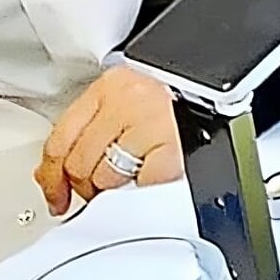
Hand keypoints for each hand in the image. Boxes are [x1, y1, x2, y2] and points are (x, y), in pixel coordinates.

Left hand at [34, 65, 181, 216]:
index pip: (61, 136)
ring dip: (116, 190)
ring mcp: (149, 122)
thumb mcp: (129, 102)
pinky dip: (144, 191)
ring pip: (105, 178)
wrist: (227, 88)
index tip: (54, 194)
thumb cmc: (184, 98)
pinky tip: (151, 181)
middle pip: (79, 162)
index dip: (51, 174)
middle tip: (100, 193)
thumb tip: (52, 175)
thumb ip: (93, 129)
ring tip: (136, 180)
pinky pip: (141, 186)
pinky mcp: (172, 147)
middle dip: (86, 187)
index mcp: (112, 85)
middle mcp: (127, 99)